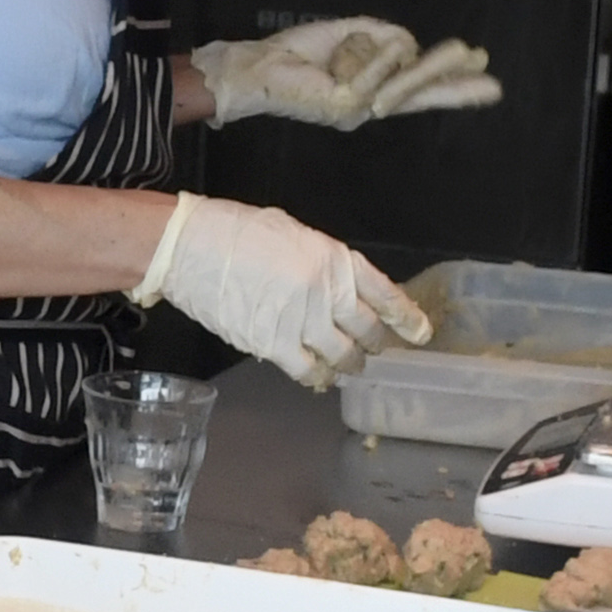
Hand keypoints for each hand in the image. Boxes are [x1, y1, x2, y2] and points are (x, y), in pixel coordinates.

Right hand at [130, 195, 434, 386]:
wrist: (190, 247)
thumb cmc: (238, 232)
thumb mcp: (294, 235)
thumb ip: (321, 264)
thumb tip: (334, 291)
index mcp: (334, 258)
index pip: (384, 293)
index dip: (407, 317)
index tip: (420, 333)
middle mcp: (325, 291)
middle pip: (367, 330)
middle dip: (376, 344)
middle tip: (374, 351)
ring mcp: (301, 320)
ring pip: (342, 356)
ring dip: (349, 365)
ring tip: (348, 367)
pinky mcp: (273, 343)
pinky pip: (307, 370)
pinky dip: (317, 377)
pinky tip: (317, 378)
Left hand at [187, 17, 500, 128]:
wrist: (260, 66)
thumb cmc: (303, 52)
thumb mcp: (356, 36)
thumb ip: (387, 39)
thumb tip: (409, 46)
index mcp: (377, 91)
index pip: (424, 91)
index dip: (456, 87)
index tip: (491, 85)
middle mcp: (373, 107)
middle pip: (423, 86)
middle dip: (451, 69)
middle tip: (480, 56)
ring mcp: (361, 111)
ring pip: (403, 72)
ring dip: (404, 56)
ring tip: (417, 54)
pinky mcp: (346, 106)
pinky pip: (376, 69)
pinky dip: (369, 54)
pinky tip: (345, 57)